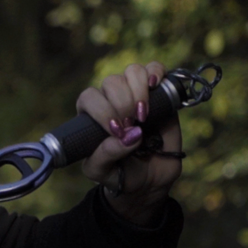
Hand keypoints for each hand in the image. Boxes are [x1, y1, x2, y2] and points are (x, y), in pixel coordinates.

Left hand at [76, 62, 181, 225]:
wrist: (149, 179)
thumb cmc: (119, 173)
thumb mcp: (101, 171)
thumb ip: (105, 155)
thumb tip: (130, 135)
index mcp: (90, 116)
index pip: (88, 98)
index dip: (102, 110)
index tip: (117, 130)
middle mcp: (110, 100)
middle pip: (111, 83)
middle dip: (122, 104)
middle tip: (132, 125)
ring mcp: (135, 93)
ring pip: (132, 72)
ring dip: (138, 91)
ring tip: (144, 115)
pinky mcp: (159, 93)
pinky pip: (155, 68)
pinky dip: (156, 71)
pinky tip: (156, 84)